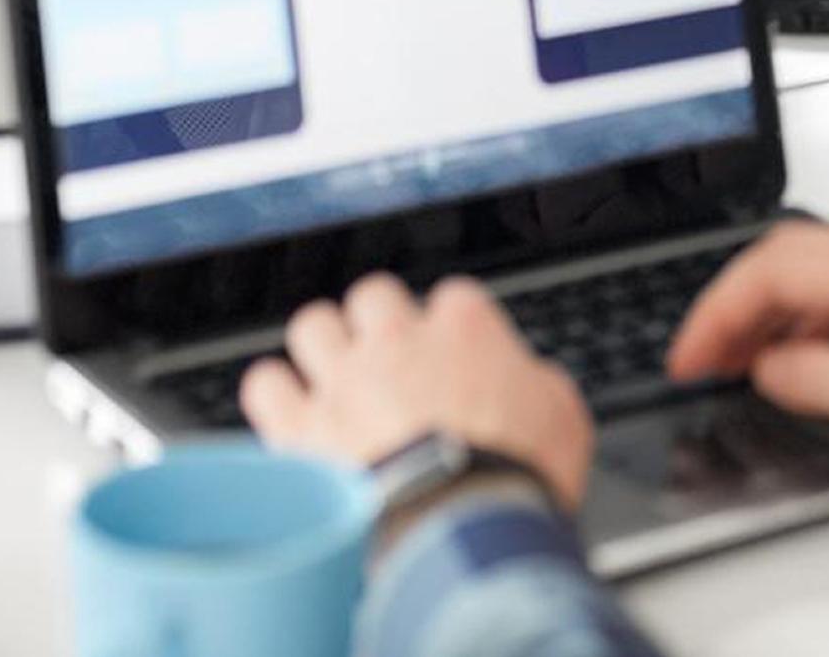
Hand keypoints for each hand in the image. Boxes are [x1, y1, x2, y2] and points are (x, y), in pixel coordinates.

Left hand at [239, 275, 592, 511]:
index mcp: (465, 329)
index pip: (452, 298)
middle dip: (379, 325)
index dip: (452, 332)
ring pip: (313, 325)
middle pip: (373, 296)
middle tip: (390, 362)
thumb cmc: (514, 479)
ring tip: (336, 381)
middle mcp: (398, 341)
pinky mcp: (300, 427)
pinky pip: (265, 384)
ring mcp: (343, 380)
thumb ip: (536, 384)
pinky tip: (291, 413)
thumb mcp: (563, 420)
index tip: (456, 361)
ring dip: (324, 350)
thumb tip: (529, 383)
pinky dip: (276, 396)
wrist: (458, 533)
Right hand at [665, 222, 828, 496]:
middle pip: (794, 257)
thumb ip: (821, 378)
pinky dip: (810, 325)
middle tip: (701, 355)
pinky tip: (798, 364)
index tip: (691, 353)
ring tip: (737, 364)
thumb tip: (769, 365)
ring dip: (772, 315)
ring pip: (821, 276)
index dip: (720, 309)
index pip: (778, 266)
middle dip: (736, 303)